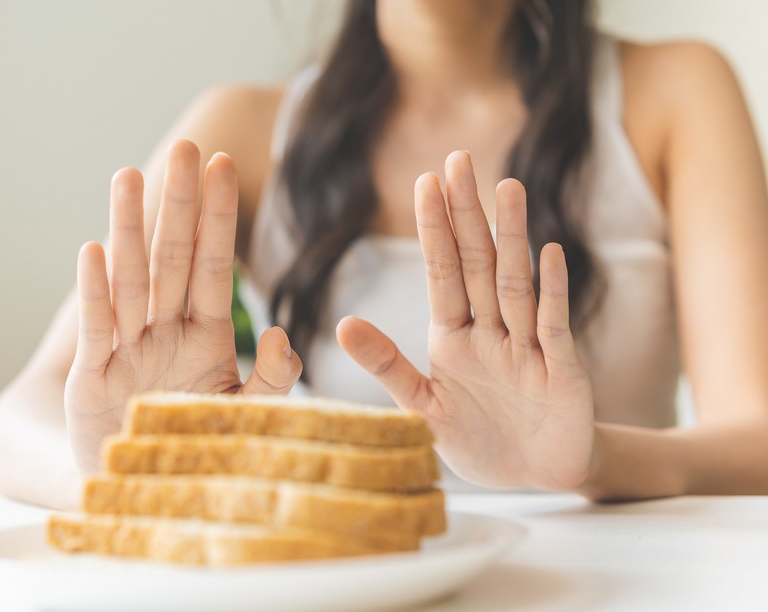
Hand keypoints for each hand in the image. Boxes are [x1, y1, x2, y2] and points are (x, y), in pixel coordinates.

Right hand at [65, 140, 301, 471]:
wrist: (150, 493)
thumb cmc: (200, 447)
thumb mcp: (246, 413)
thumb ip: (272, 378)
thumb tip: (283, 335)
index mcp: (203, 336)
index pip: (212, 265)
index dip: (218, 218)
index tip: (226, 166)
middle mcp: (164, 331)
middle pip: (173, 257)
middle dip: (181, 204)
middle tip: (188, 147)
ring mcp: (127, 350)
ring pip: (132, 279)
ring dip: (131, 229)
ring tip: (131, 177)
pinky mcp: (93, 380)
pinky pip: (98, 329)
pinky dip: (97, 293)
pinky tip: (94, 249)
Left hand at [337, 151, 594, 489]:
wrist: (534, 475)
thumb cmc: (478, 439)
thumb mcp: (423, 408)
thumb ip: (388, 366)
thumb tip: (341, 322)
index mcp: (453, 337)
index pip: (442, 273)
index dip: (434, 229)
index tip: (425, 182)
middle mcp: (490, 331)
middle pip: (477, 264)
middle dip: (467, 214)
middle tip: (458, 159)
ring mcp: (527, 346)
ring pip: (515, 283)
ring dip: (510, 238)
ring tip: (506, 188)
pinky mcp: (561, 369)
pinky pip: (554, 325)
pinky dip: (552, 291)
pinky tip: (549, 252)